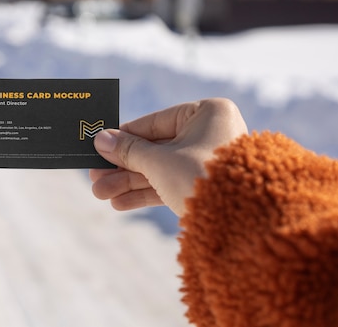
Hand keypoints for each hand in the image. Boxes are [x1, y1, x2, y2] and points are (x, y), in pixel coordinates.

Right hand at [89, 98, 247, 215]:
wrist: (243, 224)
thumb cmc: (202, 178)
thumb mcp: (159, 161)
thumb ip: (129, 150)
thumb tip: (100, 139)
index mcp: (207, 113)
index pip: (155, 123)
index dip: (124, 137)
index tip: (99, 145)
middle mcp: (210, 134)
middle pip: (154, 149)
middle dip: (122, 167)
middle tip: (94, 176)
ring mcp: (208, 162)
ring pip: (159, 170)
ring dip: (128, 182)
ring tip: (100, 193)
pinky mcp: (206, 187)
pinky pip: (170, 185)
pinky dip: (146, 193)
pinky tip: (119, 203)